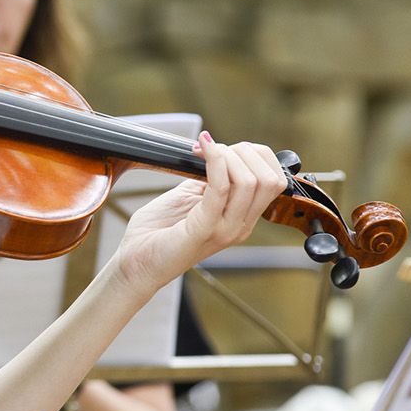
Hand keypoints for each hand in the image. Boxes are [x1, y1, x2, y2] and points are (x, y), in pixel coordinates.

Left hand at [113, 131, 286, 292]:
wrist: (136, 262)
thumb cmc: (158, 231)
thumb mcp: (190, 197)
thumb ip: (209, 179)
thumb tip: (218, 152)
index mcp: (242, 219)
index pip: (274, 180)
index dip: (255, 155)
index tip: (224, 148)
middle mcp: (240, 226)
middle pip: (269, 179)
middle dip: (243, 152)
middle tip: (211, 148)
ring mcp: (225, 230)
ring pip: (249, 181)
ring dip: (226, 155)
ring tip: (202, 151)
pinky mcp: (203, 229)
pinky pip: (220, 188)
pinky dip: (213, 162)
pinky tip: (200, 150)